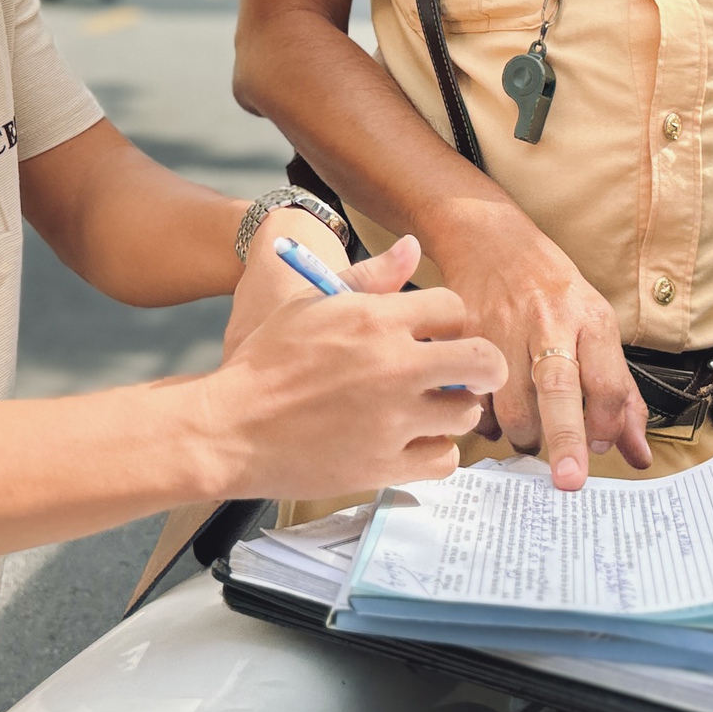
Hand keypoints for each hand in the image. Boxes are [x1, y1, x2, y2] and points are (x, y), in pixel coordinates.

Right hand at [198, 239, 503, 501]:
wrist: (228, 427)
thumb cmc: (266, 362)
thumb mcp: (312, 302)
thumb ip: (371, 275)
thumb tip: (413, 246)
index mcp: (374, 318)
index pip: (454, 308)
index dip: (451, 320)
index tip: (441, 334)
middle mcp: (392, 366)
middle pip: (482, 360)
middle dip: (483, 364)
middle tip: (469, 371)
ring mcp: (391, 419)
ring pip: (466, 413)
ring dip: (454, 408)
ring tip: (429, 407)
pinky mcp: (384, 465)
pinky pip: (444, 459)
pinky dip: (436, 450)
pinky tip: (414, 439)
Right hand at [434, 202, 650, 490]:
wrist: (491, 242)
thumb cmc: (552, 291)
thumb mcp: (597, 328)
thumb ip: (620, 394)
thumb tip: (639, 454)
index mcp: (589, 319)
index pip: (606, 379)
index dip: (607, 422)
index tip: (602, 446)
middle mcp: (548, 322)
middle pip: (558, 389)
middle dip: (566, 439)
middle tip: (569, 479)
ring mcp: (503, 329)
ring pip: (511, 404)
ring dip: (524, 436)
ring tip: (532, 435)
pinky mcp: (466, 338)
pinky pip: (476, 399)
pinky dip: (488, 422)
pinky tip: (498, 417)